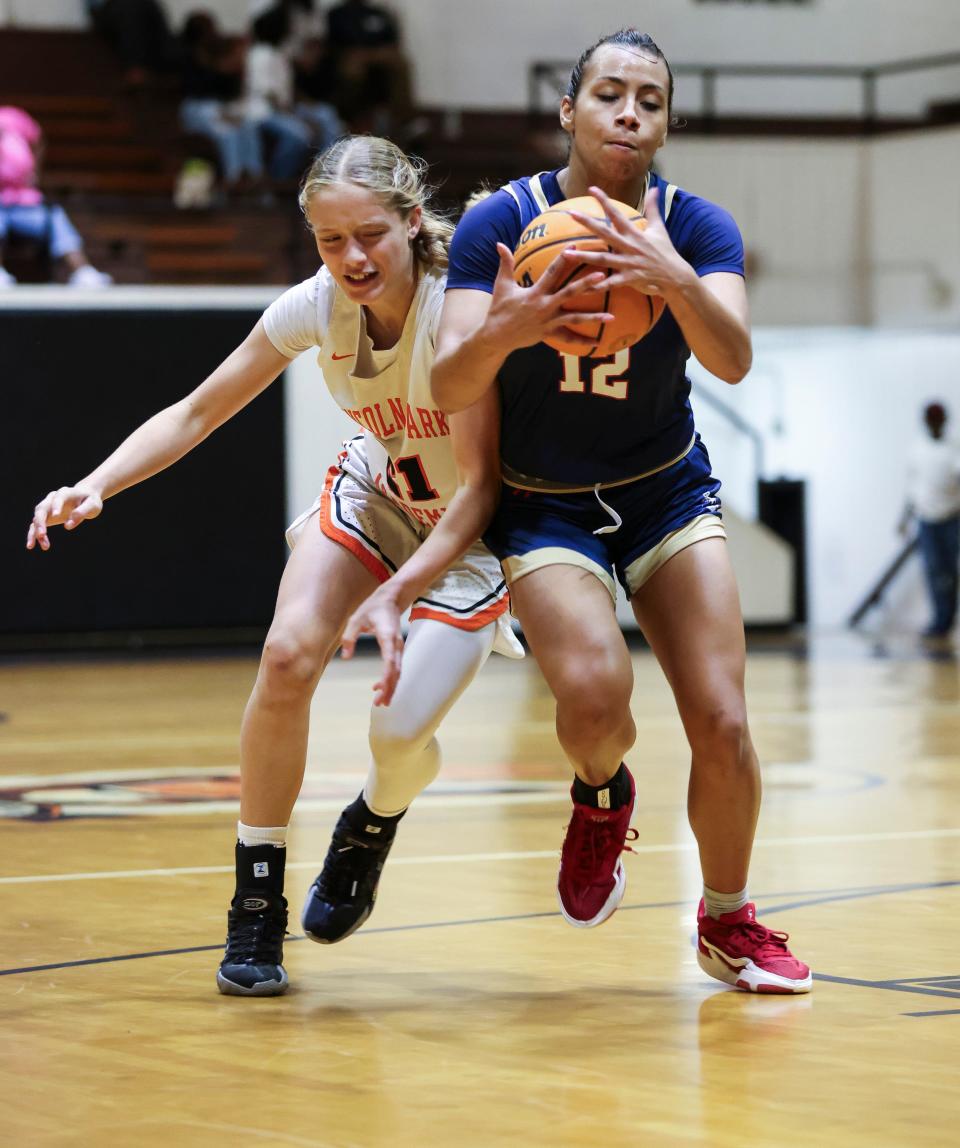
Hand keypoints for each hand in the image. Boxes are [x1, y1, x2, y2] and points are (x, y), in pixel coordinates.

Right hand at [27, 483, 103, 550]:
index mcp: (66, 493)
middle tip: (42, 535)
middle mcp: (52, 498)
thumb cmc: (90, 501)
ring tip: (44, 546)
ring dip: (37, 532)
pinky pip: (35, 525)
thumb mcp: (92, 505)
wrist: (84, 498)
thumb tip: (68, 525)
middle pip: (42, 509)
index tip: (56, 515)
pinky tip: (32, 545)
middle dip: (41, 522)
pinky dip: (33, 535)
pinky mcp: (45, 517)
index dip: (56, 505)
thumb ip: (82, 512)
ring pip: (37, 518)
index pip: (58, 497)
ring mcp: (47, 507)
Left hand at [340, 587, 405, 706]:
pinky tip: (378, 688)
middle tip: (379, 704)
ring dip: (390, 688)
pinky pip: (395, 668)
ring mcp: (398, 648)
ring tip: (380, 703)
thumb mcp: (356, 619)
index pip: (390, 662)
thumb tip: (346, 657)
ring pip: (397, 672)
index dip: (386, 678)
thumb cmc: (373, 607)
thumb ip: (349, 637)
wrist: (391, 599)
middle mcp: (396, 645)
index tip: (381, 690)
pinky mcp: (396, 650)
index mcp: (388, 637)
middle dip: (389, 689)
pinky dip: (389, 679)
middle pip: (396, 672)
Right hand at [488, 242, 613, 352]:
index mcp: (535, 292)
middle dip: (586, 284)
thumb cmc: (499, 309)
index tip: (575, 247)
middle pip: (569, 293)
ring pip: (574, 318)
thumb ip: (505, 264)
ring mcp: (548, 321)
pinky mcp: (549, 334)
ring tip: (611, 316)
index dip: (563, 259)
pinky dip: (582, 340)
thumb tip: (499, 244)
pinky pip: (568, 338)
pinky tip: (597, 341)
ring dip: (593, 317)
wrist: (496, 336)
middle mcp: (544, 306)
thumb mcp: (501, 285)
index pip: (552, 272)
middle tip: (602, 275)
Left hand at [566, 185, 691, 295]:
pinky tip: (583, 288)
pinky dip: (598, 285)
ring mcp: (629, 263)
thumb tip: (655, 188)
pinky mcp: (630, 279)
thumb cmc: (665, 252)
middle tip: (571, 214)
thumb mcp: (660, 228)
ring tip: (566, 253)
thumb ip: (653, 208)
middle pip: (605, 232)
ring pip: (603, 259)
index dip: (604, 200)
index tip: (591, 189)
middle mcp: (630, 246)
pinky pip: (611, 283)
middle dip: (588, 223)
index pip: (617, 213)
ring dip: (584, 256)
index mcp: (635, 233)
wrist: (676, 276)